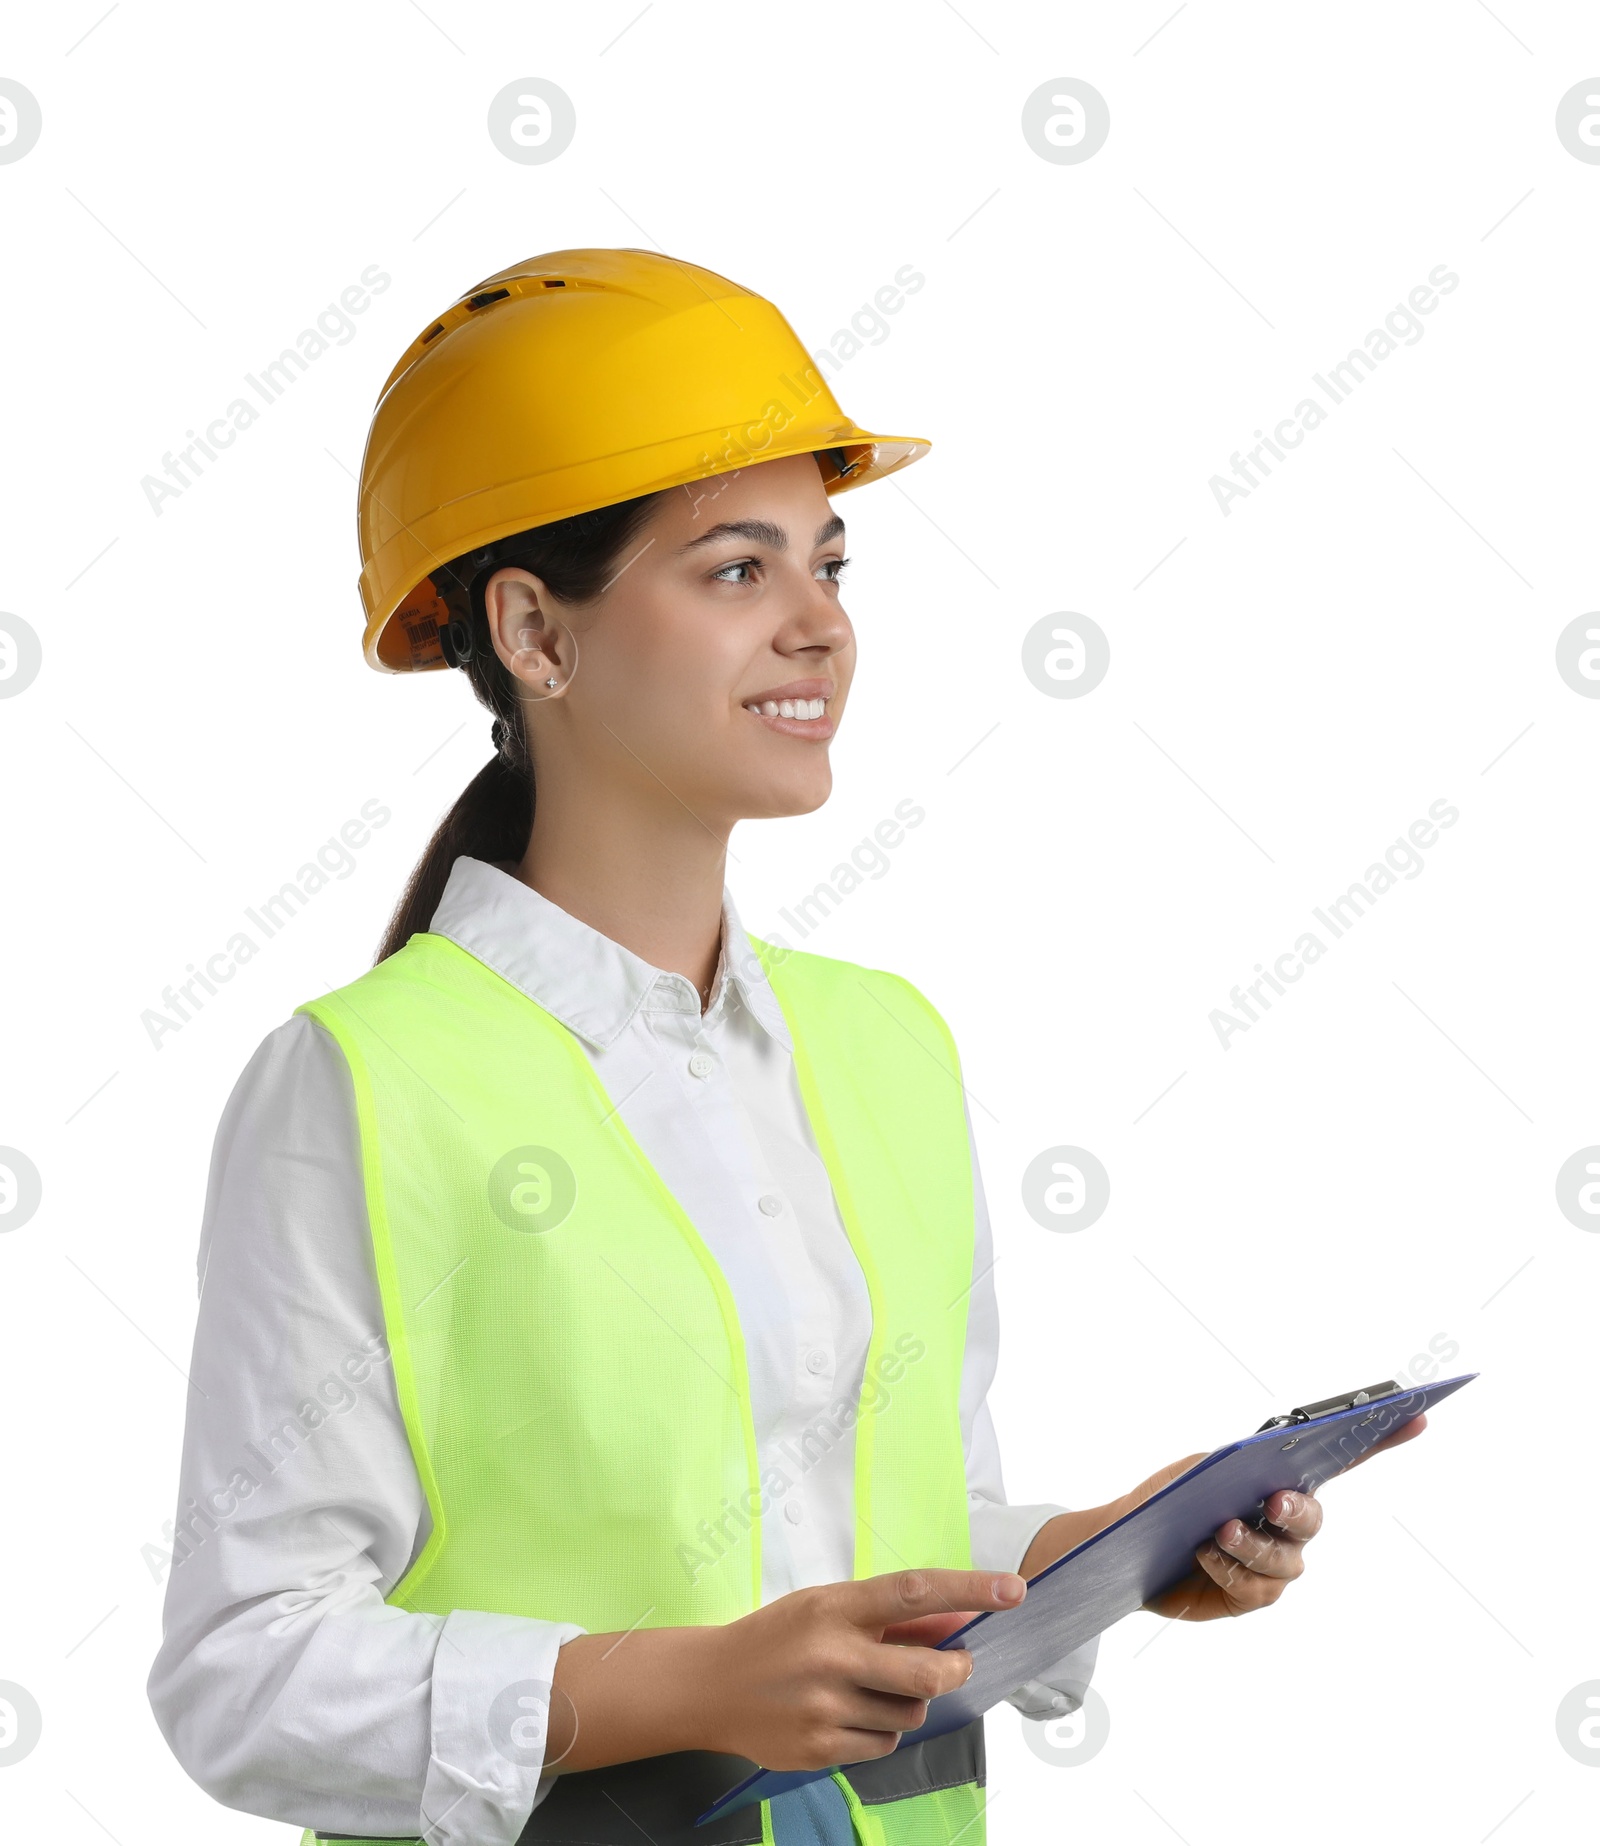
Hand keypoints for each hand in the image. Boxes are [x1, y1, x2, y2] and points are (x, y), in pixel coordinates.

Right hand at [692, 1568, 1024, 1768]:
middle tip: (955, 1663)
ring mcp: (825, 1707)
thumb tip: (956, 1620)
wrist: (710, 1686)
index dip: (969, 1589)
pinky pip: (883, 1745)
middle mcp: (831, 1655)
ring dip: (909, 1702)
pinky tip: (849, 1714)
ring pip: (911, 1714)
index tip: (1012, 1590)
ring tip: (872, 1688)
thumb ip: (891, 1617)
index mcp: (834, 1607)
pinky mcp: (819, 1748)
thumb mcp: (828, 1607)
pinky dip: (881, 1731)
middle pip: (928, 1672)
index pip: (914, 1591)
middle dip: (954, 1669)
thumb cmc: (776, 1639)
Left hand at [1142, 1413, 1428, 1619]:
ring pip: (1285, 1559)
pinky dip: (1229, 1569)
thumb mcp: (1197, 1469)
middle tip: (1273, 1502)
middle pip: (1313, 1516)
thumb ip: (1235, 1466)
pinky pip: (1257, 1588)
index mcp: (1279, 1477)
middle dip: (1297, 1509)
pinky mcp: (1252, 1595)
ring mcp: (1274, 1562)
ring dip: (1251, 1544)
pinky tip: (1204, 1555)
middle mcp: (1286, 1522)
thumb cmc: (1168, 1499)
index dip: (1381, 1438)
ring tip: (1218, 1532)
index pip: (1340, 1458)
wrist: (1130, 1545)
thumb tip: (1268, 1468)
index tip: (1417, 1413)